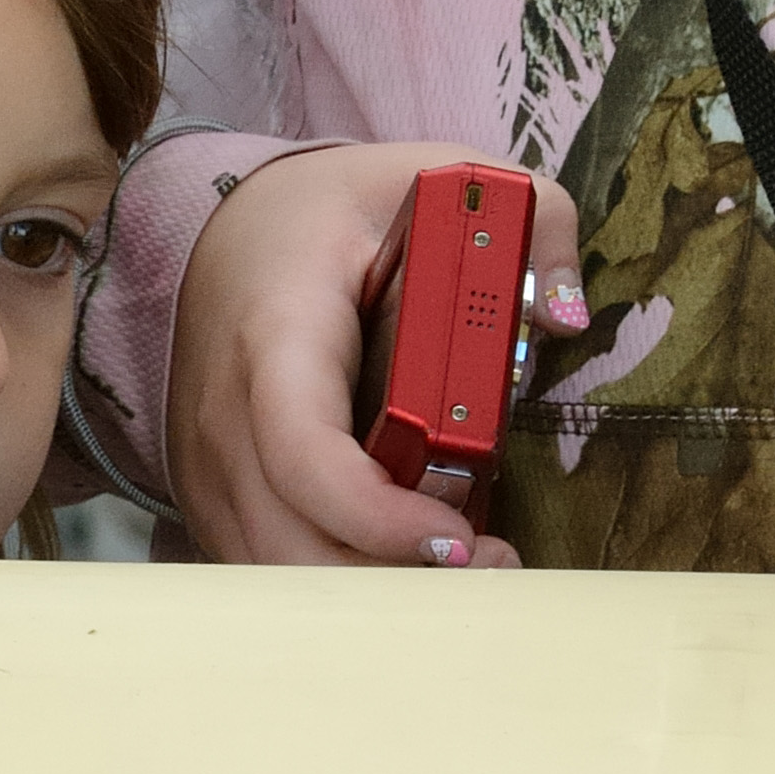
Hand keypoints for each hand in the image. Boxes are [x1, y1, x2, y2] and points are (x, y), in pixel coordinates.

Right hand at [168, 144, 585, 568]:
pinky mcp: (217, 496)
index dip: (376, 515)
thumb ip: (530, 218)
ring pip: (271, 572)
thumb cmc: (336, 212)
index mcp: (277, 333)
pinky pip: (264, 567)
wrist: (228, 232)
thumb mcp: (435, 177)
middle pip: (285, 541)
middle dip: (389, 581)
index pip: (303, 451)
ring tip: (466, 568)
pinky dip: (335, 585)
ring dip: (366, 596)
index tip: (460, 537)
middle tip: (490, 567)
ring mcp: (209, 464)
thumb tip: (566, 315)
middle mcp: (225, 413)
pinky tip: (406, 566)